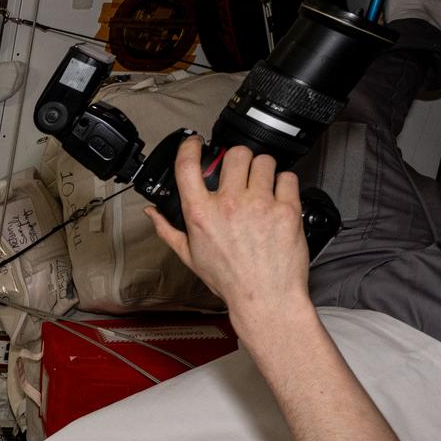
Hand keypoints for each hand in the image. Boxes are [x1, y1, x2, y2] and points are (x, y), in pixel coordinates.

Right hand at [144, 137, 312, 324]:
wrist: (266, 298)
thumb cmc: (230, 280)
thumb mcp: (190, 256)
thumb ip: (168, 230)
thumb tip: (152, 213)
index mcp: (201, 214)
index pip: (188, 166)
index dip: (190, 146)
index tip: (195, 142)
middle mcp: (229, 205)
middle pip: (234, 154)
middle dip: (237, 159)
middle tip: (240, 171)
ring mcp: (259, 205)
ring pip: (264, 161)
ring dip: (262, 169)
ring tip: (262, 185)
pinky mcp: (286, 210)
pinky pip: (288, 178)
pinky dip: (284, 184)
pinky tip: (279, 198)